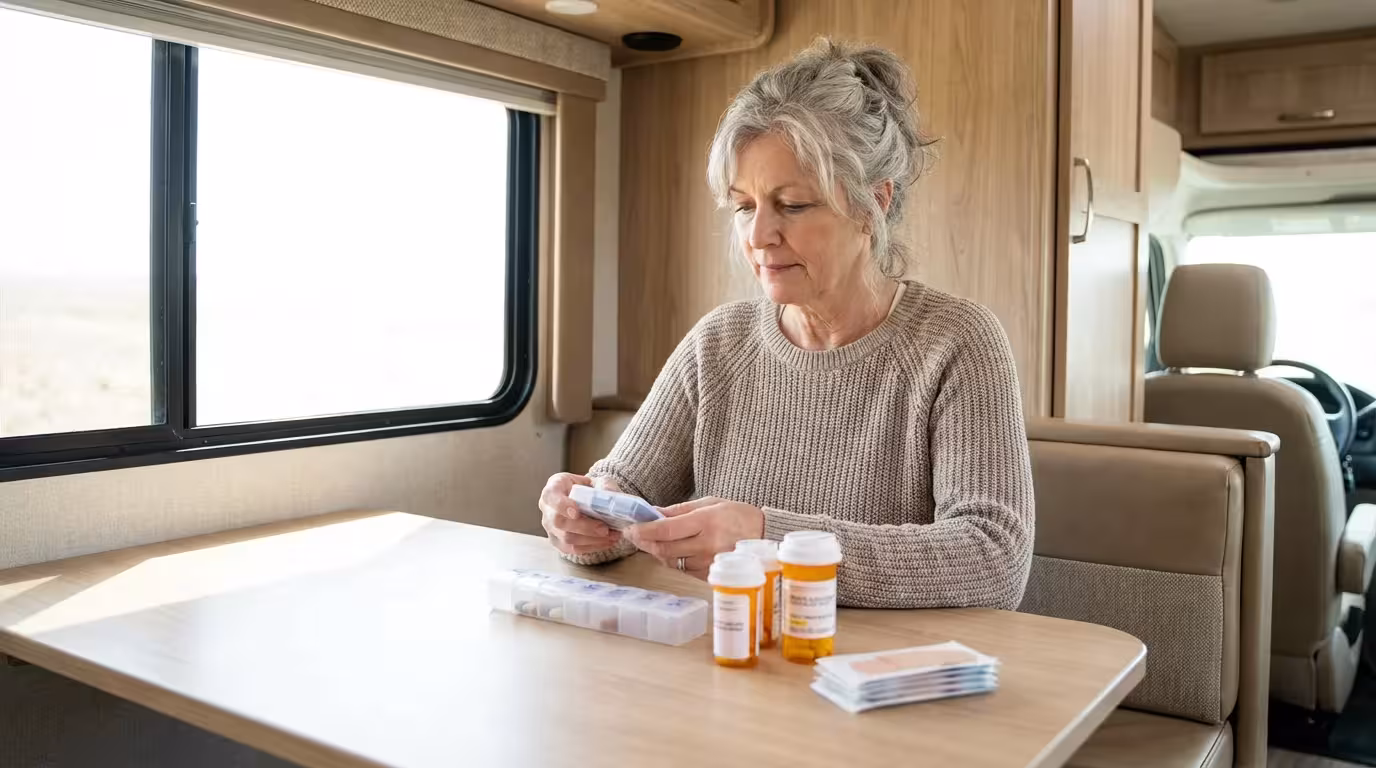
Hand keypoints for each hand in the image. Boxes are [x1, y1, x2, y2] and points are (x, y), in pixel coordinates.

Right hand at [538, 473, 622, 555]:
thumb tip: (610, 494)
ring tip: (612, 536)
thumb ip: (604, 485)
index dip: (562, 506)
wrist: (585, 500)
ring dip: (591, 540)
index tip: (576, 512)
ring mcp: (550, 527)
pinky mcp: (557, 542)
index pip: (551, 496)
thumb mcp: (596, 481)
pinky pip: (572, 549)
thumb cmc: (588, 489)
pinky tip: (606, 542)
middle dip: (584, 527)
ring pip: (566, 539)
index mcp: (553, 489)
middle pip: (559, 522)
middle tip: (604, 529)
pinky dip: (591, 547)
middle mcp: (547, 509)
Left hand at [625, 497, 765, 577]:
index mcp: (706, 522)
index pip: (666, 530)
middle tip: (635, 535)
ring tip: (654, 541)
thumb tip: (653, 513)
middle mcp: (707, 545)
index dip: (645, 531)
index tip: (631, 528)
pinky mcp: (711, 576)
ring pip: (671, 561)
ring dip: (658, 552)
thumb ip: (679, 511)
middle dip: (645, 543)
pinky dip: (673, 561)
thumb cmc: (738, 516)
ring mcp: (709, 563)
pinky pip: (683, 570)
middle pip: (664, 549)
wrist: (765, 536)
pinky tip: (674, 551)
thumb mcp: (710, 504)